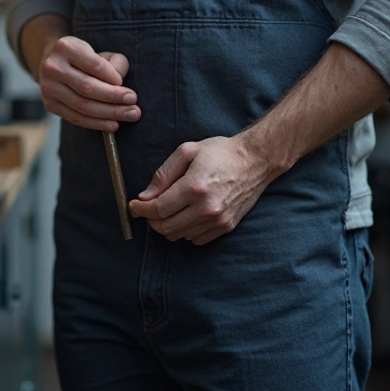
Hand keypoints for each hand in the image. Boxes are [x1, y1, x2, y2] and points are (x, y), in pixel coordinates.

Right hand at [37, 36, 140, 131]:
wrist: (57, 65)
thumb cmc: (86, 59)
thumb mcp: (101, 53)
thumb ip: (115, 63)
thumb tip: (119, 84)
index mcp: (66, 47)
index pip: (95, 65)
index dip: (114, 79)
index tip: (129, 89)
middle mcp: (52, 67)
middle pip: (87, 87)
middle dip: (114, 98)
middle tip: (134, 106)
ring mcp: (48, 87)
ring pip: (81, 105)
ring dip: (109, 113)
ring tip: (130, 115)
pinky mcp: (49, 104)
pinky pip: (75, 118)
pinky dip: (96, 123)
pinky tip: (113, 124)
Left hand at [127, 136, 278, 244]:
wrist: (256, 160)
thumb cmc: (220, 152)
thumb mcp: (187, 151)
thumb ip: (163, 174)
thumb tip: (145, 196)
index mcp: (194, 187)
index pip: (158, 209)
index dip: (140, 210)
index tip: (133, 206)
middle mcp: (207, 208)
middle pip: (165, 227)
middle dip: (150, 220)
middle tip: (147, 209)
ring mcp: (218, 220)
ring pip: (179, 236)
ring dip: (167, 225)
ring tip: (169, 209)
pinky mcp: (226, 227)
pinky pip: (195, 239)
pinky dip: (185, 231)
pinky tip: (186, 215)